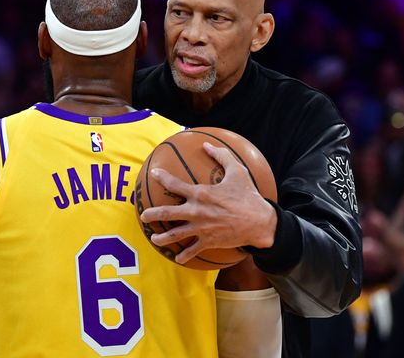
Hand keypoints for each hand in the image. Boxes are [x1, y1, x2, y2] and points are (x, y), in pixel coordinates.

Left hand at [139, 142, 277, 263]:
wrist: (260, 223)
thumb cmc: (248, 196)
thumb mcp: (237, 171)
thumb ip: (221, 156)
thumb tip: (207, 144)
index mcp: (201, 194)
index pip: (175, 184)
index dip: (162, 177)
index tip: (154, 174)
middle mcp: (196, 212)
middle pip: (167, 213)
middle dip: (152, 214)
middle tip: (143, 215)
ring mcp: (201, 228)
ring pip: (175, 235)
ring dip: (162, 238)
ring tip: (154, 239)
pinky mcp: (208, 241)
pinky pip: (193, 250)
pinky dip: (184, 255)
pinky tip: (178, 259)